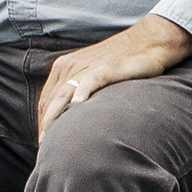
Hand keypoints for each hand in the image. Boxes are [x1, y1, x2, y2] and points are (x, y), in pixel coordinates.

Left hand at [37, 14, 191, 135]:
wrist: (149, 41)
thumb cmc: (123, 61)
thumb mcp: (94, 73)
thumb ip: (80, 89)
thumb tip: (74, 116)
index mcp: (64, 67)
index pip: (46, 100)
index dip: (43, 122)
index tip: (43, 143)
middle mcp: (70, 66)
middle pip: (50, 101)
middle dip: (45, 126)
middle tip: (43, 150)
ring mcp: (87, 66)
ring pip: (63, 95)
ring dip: (54, 118)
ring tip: (50, 138)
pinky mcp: (106, 68)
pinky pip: (89, 82)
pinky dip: (81, 93)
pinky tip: (77, 107)